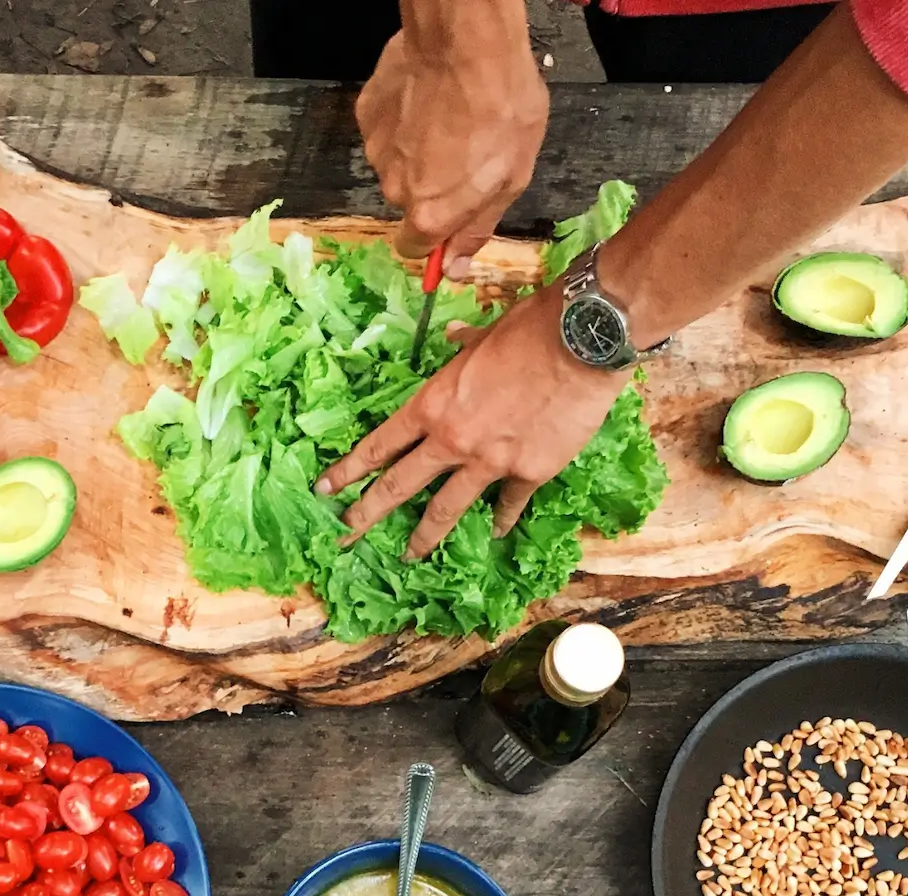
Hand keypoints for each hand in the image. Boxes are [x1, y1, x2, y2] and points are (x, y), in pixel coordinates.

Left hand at [315, 286, 623, 558]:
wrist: (581, 341)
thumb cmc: (529, 328)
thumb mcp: (483, 335)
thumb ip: (462, 348)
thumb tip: (452, 339)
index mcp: (433, 405)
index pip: (379, 445)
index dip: (349, 470)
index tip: (326, 489)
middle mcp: (452, 440)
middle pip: (399, 485)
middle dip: (368, 513)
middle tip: (346, 534)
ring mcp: (489, 462)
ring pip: (446, 508)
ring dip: (424, 536)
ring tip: (409, 555)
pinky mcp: (528, 472)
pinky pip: (508, 504)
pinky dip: (502, 518)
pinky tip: (494, 531)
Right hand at [356, 20, 546, 275]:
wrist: (467, 42)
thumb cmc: (501, 108)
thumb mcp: (511, 178)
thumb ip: (477, 228)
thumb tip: (454, 268)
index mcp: (429, 213)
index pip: (414, 249)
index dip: (435, 236)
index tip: (452, 217)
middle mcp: (394, 189)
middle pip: (408, 203)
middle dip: (432, 186)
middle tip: (465, 154)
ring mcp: (376, 150)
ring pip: (397, 164)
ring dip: (419, 152)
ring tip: (450, 119)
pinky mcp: (366, 114)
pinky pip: (386, 131)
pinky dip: (404, 122)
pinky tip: (429, 100)